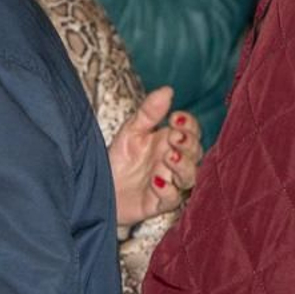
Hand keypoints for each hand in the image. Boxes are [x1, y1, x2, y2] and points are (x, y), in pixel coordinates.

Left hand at [108, 86, 203, 226]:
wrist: (98, 186)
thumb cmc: (119, 159)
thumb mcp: (130, 131)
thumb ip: (149, 112)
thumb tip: (167, 90)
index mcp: (168, 142)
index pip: (191, 131)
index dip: (189, 124)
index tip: (175, 118)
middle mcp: (173, 162)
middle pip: (196, 152)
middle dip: (189, 144)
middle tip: (174, 138)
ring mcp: (169, 183)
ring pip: (191, 176)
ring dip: (183, 166)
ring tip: (169, 157)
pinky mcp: (159, 203)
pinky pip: (172, 199)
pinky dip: (167, 190)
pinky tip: (156, 182)